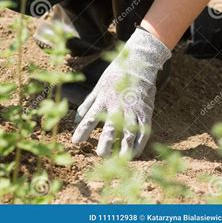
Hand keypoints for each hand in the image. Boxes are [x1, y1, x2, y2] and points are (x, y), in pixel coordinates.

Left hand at [71, 28, 171, 157]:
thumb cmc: (115, 76)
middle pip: (110, 127)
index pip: (90, 118)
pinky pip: (143, 130)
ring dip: (124, 147)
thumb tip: (75, 120)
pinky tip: (134, 153)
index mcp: (103, 100)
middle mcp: (117, 106)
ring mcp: (133, 109)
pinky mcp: (146, 112)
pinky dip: (139, 143)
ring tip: (119, 159)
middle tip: (101, 155)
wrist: (139, 62)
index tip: (75, 142)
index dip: (82, 131)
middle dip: (106, 142)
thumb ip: (87, 104)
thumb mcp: (98, 88)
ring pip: (129, 131)